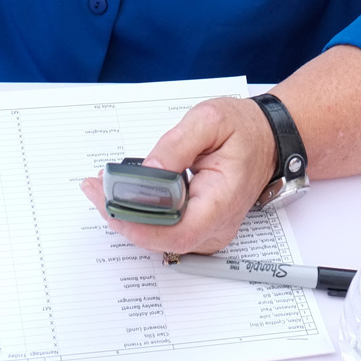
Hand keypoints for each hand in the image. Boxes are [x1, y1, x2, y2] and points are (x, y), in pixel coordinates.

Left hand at [81, 96, 276, 254]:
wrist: (265, 139)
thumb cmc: (242, 129)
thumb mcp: (209, 121)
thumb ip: (176, 145)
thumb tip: (148, 170)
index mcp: (222, 200)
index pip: (178, 232)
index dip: (139, 225)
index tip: (110, 204)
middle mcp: (216, 226)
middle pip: (161, 239)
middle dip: (122, 216)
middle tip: (94, 188)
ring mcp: (208, 231)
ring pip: (159, 238)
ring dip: (128, 215)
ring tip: (102, 187)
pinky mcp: (198, 227)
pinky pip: (165, 230)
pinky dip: (141, 214)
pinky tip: (124, 193)